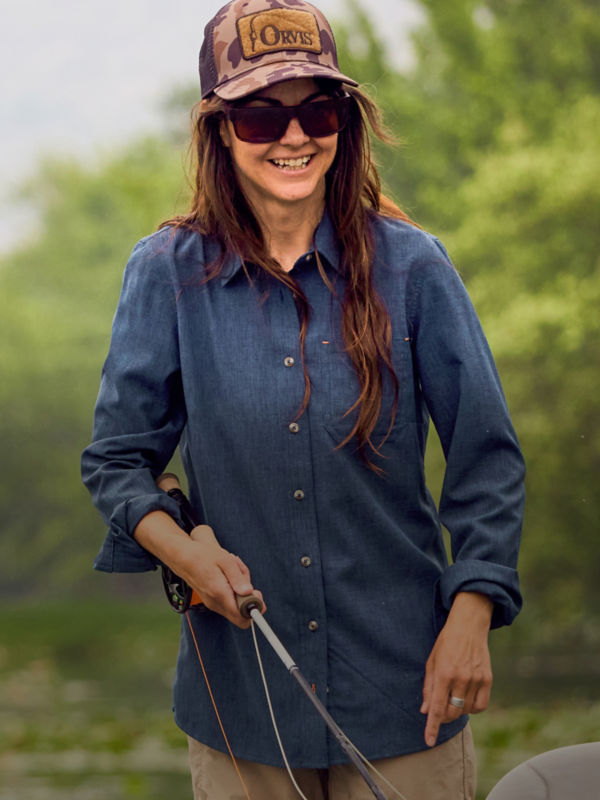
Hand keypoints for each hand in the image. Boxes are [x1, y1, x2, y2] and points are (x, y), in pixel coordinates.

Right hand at [174, 524, 264, 628]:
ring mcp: (213, 604)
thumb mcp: (225, 560)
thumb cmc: (203, 556)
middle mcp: (215, 603)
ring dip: (240, 589)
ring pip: (236, 605)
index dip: (254, 608)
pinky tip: (227, 573)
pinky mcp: (212, 601)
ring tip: (233, 569)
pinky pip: (229, 600)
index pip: (242, 617)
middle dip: (249, 596)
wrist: (182, 557)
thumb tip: (249, 592)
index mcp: (220, 594)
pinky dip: (233, 588)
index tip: (256, 592)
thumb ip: (238, 577)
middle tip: (243, 576)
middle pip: (242, 614)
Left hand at [420, 592, 492, 746]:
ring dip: (457, 711)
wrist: (468, 626)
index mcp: (444, 673)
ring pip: (466, 710)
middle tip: (440, 711)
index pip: (438, 707)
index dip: (432, 726)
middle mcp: (461, 678)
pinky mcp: (488, 679)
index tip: (429, 740)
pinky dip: (472, 708)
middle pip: (452, 712)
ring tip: (453, 697)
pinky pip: (480, 705)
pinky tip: (466, 699)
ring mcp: (476, 679)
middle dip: (444, 717)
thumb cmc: (446, 643)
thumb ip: (428, 688)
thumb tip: (425, 711)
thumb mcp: (431, 662)